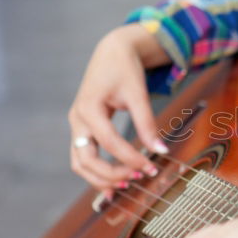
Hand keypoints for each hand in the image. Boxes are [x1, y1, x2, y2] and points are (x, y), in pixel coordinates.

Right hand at [68, 25, 169, 192]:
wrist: (112, 52)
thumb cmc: (124, 69)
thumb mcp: (138, 93)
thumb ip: (147, 123)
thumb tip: (161, 151)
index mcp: (89, 108)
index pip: (109, 142)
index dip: (130, 158)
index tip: (151, 167)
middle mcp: (77, 119)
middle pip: (85, 159)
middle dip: (110, 174)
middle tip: (138, 179)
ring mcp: (77, 126)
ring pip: (80, 162)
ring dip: (100, 178)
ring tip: (127, 185)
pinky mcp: (83, 129)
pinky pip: (84, 157)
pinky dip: (97, 172)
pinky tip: (115, 184)